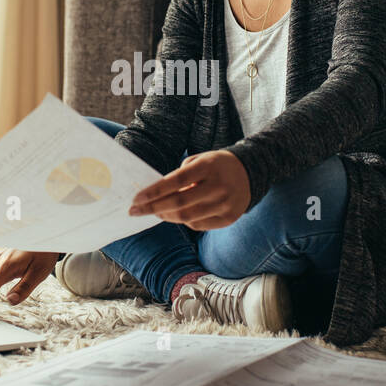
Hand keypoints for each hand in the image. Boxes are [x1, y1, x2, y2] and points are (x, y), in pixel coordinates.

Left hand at [127, 149, 250, 230]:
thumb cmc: (216, 166)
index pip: (176, 181)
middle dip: (153, 208)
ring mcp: (225, 204)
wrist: (250, 173)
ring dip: (166, 216)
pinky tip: (176, 214)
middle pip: (179, 203)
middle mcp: (218, 186)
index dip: (154, 192)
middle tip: (135, 211)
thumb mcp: (200, 160)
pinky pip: (198, 225)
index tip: (136, 199)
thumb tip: (155, 196)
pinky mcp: (229, 218)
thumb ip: (179, 176)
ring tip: (155, 211)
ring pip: (187, 217)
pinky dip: (183, 221)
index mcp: (208, 167)